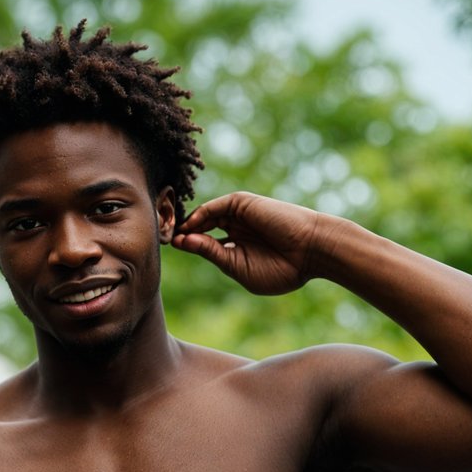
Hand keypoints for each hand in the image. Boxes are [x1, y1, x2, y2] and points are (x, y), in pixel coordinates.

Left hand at [171, 192, 320, 294]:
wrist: (311, 252)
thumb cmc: (281, 269)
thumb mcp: (238, 267)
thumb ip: (212, 253)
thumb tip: (184, 242)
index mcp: (235, 248)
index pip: (202, 244)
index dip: (186, 246)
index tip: (168, 252)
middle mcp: (234, 229)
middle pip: (198, 227)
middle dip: (180, 232)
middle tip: (161, 239)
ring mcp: (238, 215)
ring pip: (204, 215)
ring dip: (185, 223)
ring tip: (169, 233)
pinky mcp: (243, 203)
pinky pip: (215, 205)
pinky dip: (200, 214)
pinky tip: (188, 226)